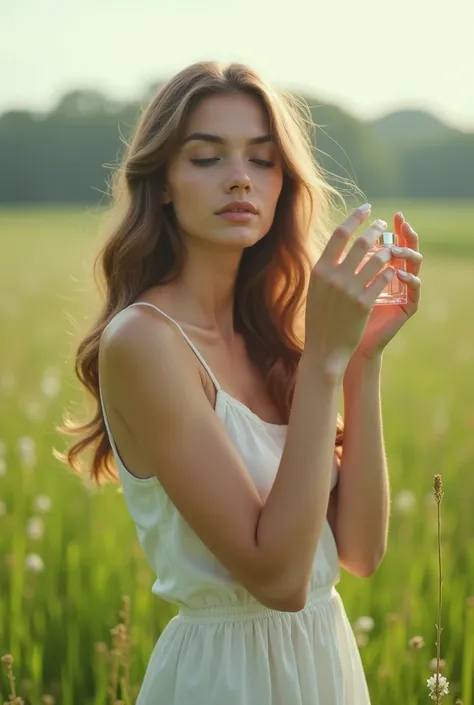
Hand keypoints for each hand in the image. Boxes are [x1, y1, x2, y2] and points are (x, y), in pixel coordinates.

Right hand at [304, 205, 400, 376]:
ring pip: (377, 259)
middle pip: (361, 242)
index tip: (366, 209)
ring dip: (387, 249)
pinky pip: (383, 280)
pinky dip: (390, 271)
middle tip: (383, 225)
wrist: (323, 348)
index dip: (355, 218)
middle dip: (375, 229)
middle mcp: (334, 277)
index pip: (340, 234)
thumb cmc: (319, 319)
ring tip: (392, 246)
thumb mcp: (316, 290)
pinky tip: (393, 268)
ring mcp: (350, 290)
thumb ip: (326, 268)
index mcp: (320, 270)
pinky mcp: (364, 303)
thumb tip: (338, 246)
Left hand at [349, 212, 422, 361]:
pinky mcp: (407, 306)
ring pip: (415, 264)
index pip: (388, 240)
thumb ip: (341, 262)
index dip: (386, 225)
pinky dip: (410, 278)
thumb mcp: (337, 283)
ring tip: (395, 248)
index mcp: (380, 267)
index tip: (380, 212)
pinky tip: (399, 272)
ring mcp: (403, 290)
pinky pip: (415, 289)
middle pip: (406, 246)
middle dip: (404, 232)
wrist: (341, 344)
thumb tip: (332, 235)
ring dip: (407, 252)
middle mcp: (395, 275)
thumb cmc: (338, 312)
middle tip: (401, 222)